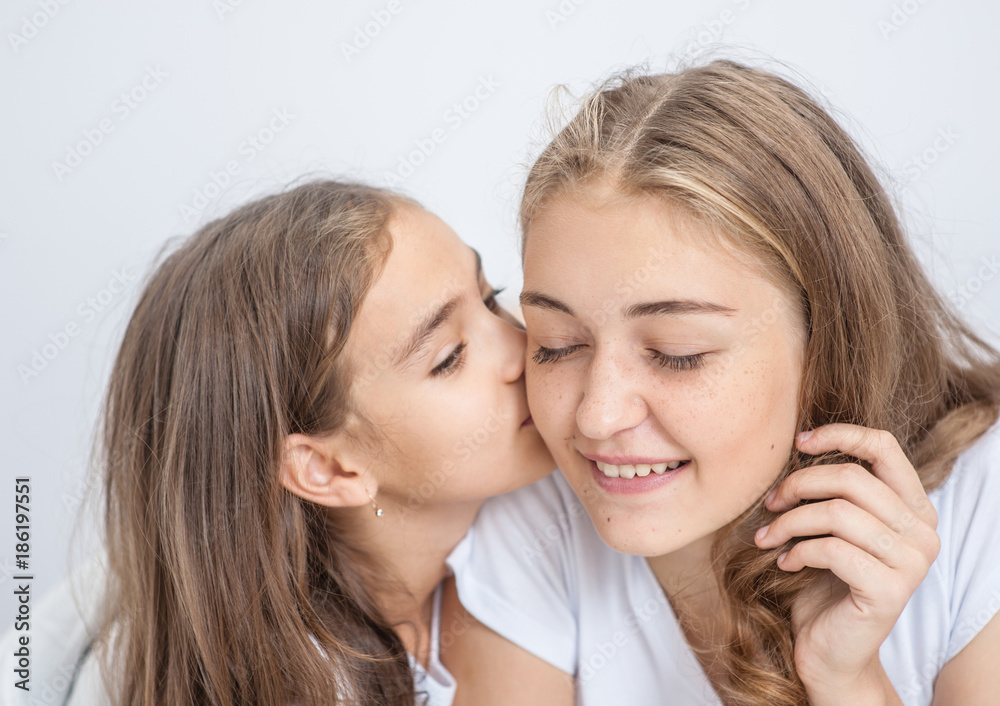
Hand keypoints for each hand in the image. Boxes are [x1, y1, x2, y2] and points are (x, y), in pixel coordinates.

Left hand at [753, 424, 939, 704]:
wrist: (831, 651)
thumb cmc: (826, 584)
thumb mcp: (834, 528)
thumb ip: (836, 491)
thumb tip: (800, 442)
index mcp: (914, 509)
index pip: (885, 447)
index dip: (840, 435)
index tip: (798, 442)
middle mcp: (923, 533)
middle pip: (851, 478)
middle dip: (798, 485)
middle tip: (770, 504)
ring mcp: (911, 563)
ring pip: (836, 513)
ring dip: (790, 521)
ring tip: (768, 537)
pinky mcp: (888, 590)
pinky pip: (831, 549)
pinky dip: (797, 551)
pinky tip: (785, 562)